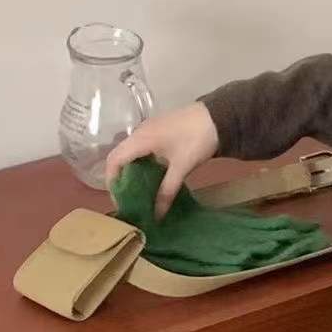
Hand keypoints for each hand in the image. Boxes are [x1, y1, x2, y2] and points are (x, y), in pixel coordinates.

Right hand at [105, 102, 218, 218]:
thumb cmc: (197, 140)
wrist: (218, 116)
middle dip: (121, 178)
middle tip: (129, 198)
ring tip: (140, 190)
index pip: (114, 160)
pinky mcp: (159, 129)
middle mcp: (139, 132)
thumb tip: (157, 215)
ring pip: (131, 152)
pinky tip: (152, 175)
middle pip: (120, 156)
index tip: (120, 199)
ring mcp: (149, 129)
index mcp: (140, 139)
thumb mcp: (181, 167)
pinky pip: (142, 147)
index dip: (112, 181)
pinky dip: (142, 162)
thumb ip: (167, 191)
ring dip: (132, 170)